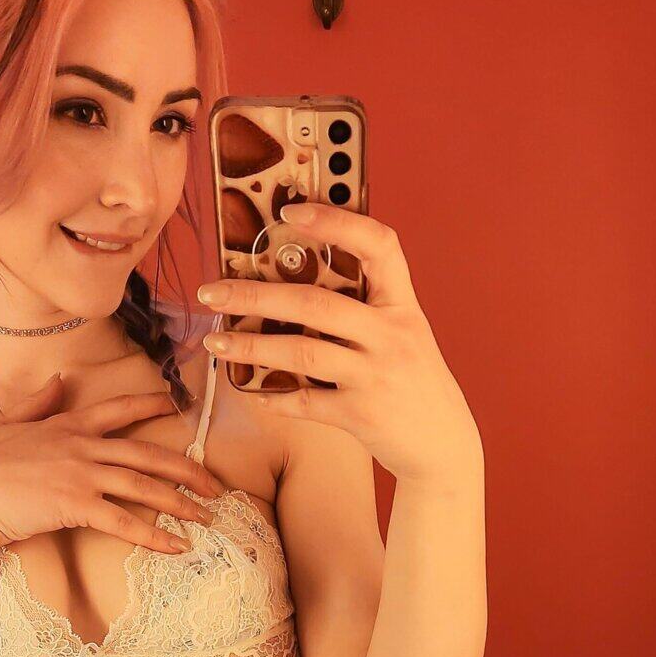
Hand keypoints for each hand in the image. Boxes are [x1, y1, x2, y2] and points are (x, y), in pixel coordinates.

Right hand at [0, 374, 224, 550]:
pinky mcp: (75, 505)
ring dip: (181, 503)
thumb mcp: (4, 423)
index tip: (178, 405)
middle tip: (214, 484)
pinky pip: (124, 522)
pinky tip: (177, 546)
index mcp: (66, 424)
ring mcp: (80, 474)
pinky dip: (154, 535)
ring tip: (207, 517)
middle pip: (147, 452)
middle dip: (187, 468)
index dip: (151, 405)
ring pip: (144, 485)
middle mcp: (81, 445)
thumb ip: (36, 403)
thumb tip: (57, 381)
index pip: (118, 409)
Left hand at [196, 201, 481, 486]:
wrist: (443, 444)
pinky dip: (275, 398)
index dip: (336, 222)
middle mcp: (391, 335)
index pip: (379, 245)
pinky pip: (306, 401)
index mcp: (403, 305)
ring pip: (302, 351)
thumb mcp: (404, 333)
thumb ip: (366, 307)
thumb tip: (295, 278)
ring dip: (251, 347)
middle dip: (256, 295)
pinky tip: (252, 392)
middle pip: (316, 302)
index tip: (290, 212)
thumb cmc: (414, 381)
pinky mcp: (361, 414)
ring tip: (214, 343)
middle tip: (212, 291)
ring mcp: (377, 376)